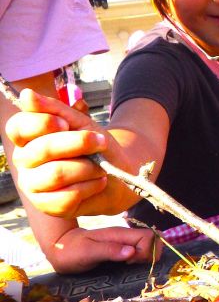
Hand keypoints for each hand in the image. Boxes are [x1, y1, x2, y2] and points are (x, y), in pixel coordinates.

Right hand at [6, 89, 123, 217]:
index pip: (18, 127)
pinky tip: (98, 181)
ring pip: (57, 173)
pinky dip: (91, 186)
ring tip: (100, 166)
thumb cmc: (95, 145)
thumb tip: (26, 95)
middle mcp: (25, 161)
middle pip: (43, 150)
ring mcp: (33, 185)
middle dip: (78, 143)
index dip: (42, 124)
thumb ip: (54, 110)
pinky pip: (67, 196)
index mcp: (28, 138)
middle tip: (100, 141)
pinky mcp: (48, 206)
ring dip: (88, 167)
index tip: (66, 124)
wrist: (118, 172)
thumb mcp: (80, 122)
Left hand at [49, 226, 162, 273]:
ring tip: (130, 267)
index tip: (131, 263)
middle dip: (151, 253)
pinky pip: (140, 250)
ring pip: (148, 244)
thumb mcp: (88, 252)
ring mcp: (124, 242)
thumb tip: (132, 252)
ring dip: (146, 257)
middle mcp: (125, 236)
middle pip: (152, 239)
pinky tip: (128, 267)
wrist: (60, 247)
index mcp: (120, 235)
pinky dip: (140, 258)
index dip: (147, 251)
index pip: (148, 236)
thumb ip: (110, 251)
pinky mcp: (121, 248)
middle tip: (133, 265)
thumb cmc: (72, 251)